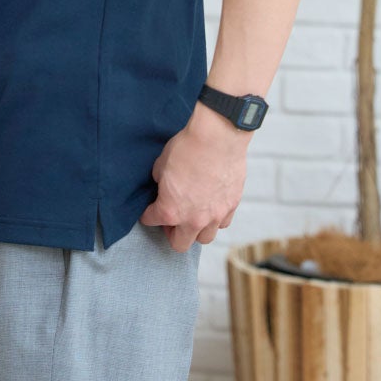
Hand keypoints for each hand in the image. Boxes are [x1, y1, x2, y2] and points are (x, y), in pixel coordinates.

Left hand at [139, 101, 248, 252]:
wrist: (217, 137)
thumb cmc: (187, 147)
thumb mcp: (161, 163)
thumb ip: (160, 181)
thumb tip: (163, 183)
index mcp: (170, 210)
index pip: (152, 220)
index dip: (148, 214)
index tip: (149, 211)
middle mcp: (193, 220)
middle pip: (180, 244)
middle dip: (171, 233)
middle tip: (171, 219)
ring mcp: (215, 215)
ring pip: (205, 238)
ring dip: (196, 230)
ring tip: (193, 215)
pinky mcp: (232, 206)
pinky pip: (222, 223)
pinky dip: (216, 219)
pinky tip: (211, 205)